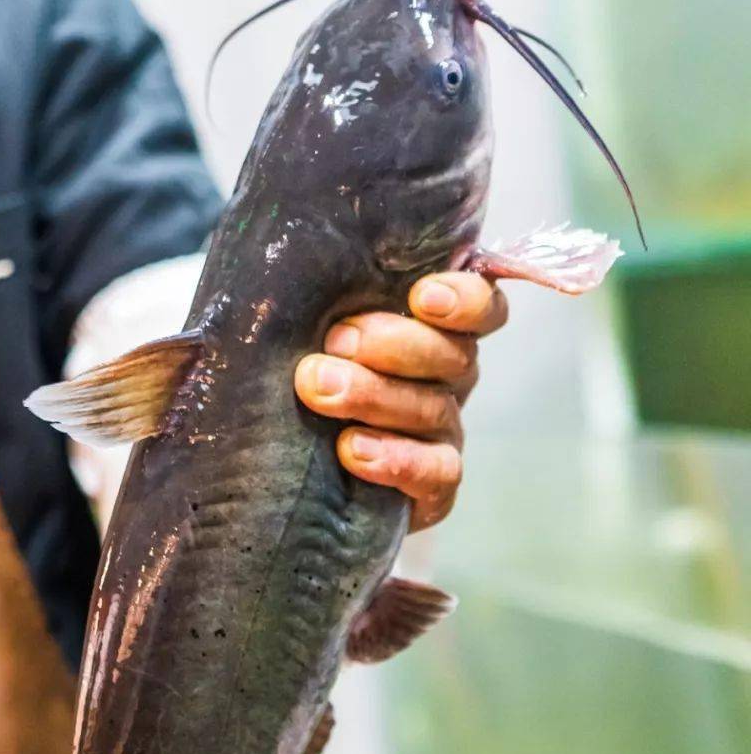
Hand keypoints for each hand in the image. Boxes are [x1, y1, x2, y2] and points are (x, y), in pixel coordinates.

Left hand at [294, 271, 506, 530]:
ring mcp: (442, 436)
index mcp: (432, 332)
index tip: (421, 297)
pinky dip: (396, 459)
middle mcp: (447, 381)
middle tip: (336, 341)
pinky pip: (436, 473)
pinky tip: (352, 450)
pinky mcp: (433, 490)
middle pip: (453, 354)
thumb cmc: (295, 383)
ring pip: (434, 409)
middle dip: (395, 344)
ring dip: (376, 395)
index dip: (465, 298)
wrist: (286, 478)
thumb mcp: (302, 336)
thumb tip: (273, 264)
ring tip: (319, 389)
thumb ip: (311, 305)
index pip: (480, 306)